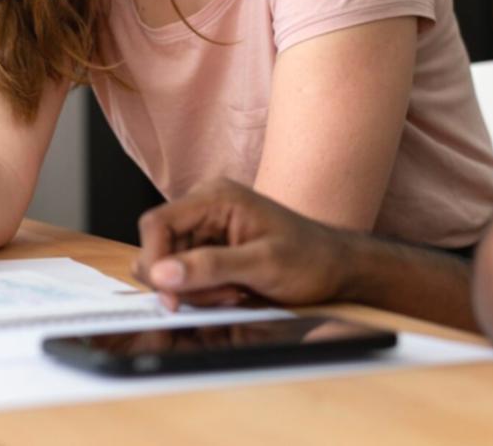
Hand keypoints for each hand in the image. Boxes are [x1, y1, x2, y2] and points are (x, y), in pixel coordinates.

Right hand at [132, 179, 352, 310]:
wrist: (337, 267)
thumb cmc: (310, 259)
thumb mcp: (263, 265)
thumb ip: (210, 267)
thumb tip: (162, 274)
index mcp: (215, 197)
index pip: (157, 223)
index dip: (155, 260)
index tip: (170, 296)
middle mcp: (205, 206)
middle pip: (160, 246)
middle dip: (181, 280)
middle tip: (220, 296)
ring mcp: (207, 227)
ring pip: (171, 265)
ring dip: (195, 289)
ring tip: (233, 293)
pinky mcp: (211, 247)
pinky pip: (187, 273)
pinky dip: (203, 291)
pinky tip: (232, 293)